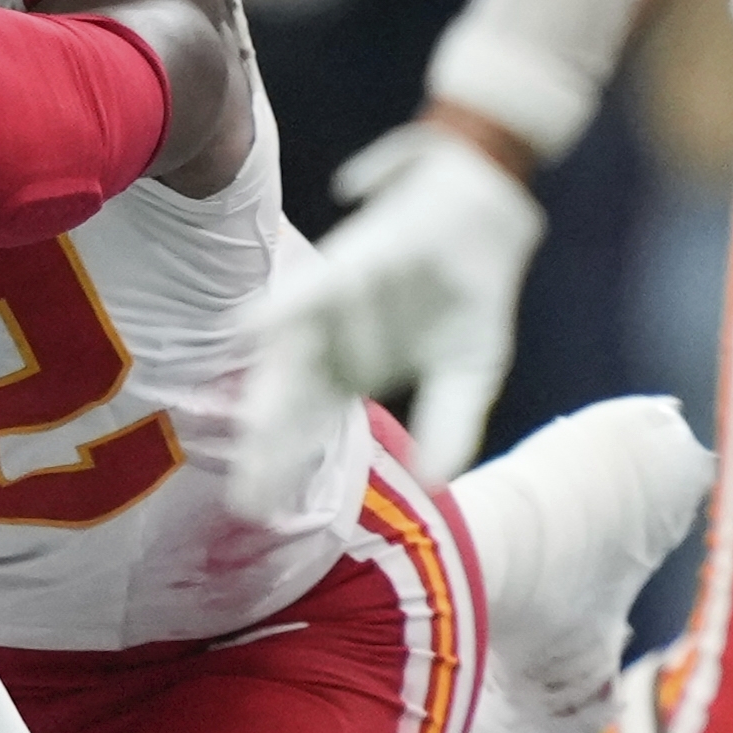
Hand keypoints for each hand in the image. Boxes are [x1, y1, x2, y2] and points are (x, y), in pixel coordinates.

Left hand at [240, 117, 544, 475]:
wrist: (487, 221)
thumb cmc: (467, 298)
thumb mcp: (468, 375)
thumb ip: (448, 426)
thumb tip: (432, 482)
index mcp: (348, 372)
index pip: (306, 429)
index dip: (283, 466)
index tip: (259, 512)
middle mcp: (327, 343)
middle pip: (287, 402)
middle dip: (268, 450)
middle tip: (245, 499)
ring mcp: (331, 305)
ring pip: (289, 355)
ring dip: (269, 393)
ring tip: (247, 435)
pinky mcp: (347, 264)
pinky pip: (311, 290)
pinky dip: (286, 307)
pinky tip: (254, 328)